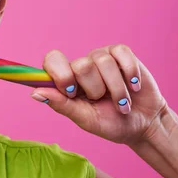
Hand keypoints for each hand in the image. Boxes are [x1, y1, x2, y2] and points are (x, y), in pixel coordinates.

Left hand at [30, 45, 168, 144]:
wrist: (142, 124)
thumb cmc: (110, 123)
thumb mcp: (84, 119)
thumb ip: (61, 104)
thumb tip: (35, 93)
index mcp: (66, 80)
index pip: (52, 61)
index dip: (61, 75)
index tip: (71, 92)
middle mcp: (81, 66)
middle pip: (80, 65)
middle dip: (95, 89)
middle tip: (102, 101)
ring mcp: (101, 57)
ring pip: (103, 61)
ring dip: (117, 89)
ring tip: (122, 103)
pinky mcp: (122, 54)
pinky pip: (121, 53)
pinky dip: (130, 74)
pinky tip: (134, 87)